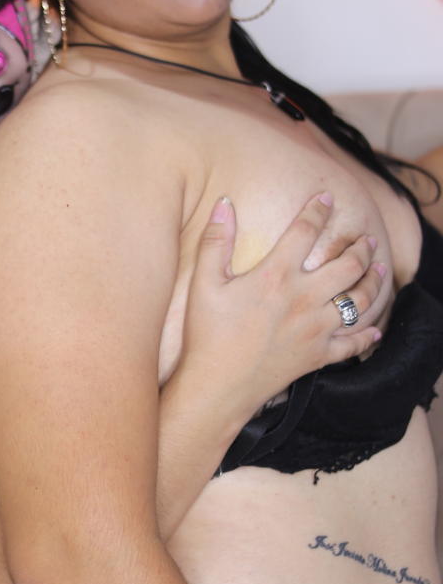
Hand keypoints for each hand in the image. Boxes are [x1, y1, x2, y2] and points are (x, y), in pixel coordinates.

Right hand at [180, 192, 384, 420]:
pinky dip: (367, 336)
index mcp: (277, 275)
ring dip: (373, 282)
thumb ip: (216, 241)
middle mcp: (305, 298)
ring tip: (378, 270)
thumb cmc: (208, 334)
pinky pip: (353, 344)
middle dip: (361, 247)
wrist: (219, 385)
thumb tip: (224, 203)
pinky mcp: (319, 355)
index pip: (305, 231)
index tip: (326, 198)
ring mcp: (317, 328)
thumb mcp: (205, 284)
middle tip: (365, 240)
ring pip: (359, 300)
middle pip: (348, 265)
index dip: (317, 210)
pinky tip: (374, 329)